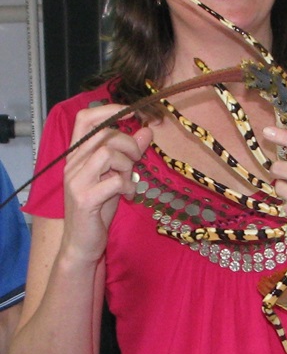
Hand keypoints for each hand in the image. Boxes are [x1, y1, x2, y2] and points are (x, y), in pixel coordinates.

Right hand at [61, 105, 151, 262]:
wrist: (82, 244)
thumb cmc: (99, 207)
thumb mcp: (117, 175)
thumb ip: (129, 153)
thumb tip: (147, 130)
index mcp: (78, 154)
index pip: (86, 118)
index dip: (110, 110)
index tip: (133, 114)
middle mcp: (72, 163)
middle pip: (104, 134)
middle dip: (129, 144)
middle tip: (136, 161)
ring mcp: (76, 181)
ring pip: (107, 153)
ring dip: (127, 165)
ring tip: (129, 180)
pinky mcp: (84, 199)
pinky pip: (114, 181)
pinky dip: (128, 186)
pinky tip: (129, 194)